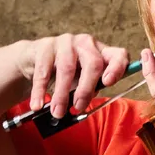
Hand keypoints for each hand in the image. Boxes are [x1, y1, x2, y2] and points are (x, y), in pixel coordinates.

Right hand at [15, 34, 130, 117]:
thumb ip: (89, 90)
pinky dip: (40, 91)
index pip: (118, 55)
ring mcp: (66, 42)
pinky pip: (43, 71)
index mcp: (102, 52)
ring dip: (62, 94)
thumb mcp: (83, 80)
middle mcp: (87, 43)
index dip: (117, 68)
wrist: (35, 59)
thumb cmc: (68, 73)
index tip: (108, 83)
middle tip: (78, 107)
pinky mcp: (45, 46)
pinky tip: (38, 105)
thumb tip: (83, 105)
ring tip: (58, 112)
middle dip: (86, 89)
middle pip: (93, 64)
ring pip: (67, 69)